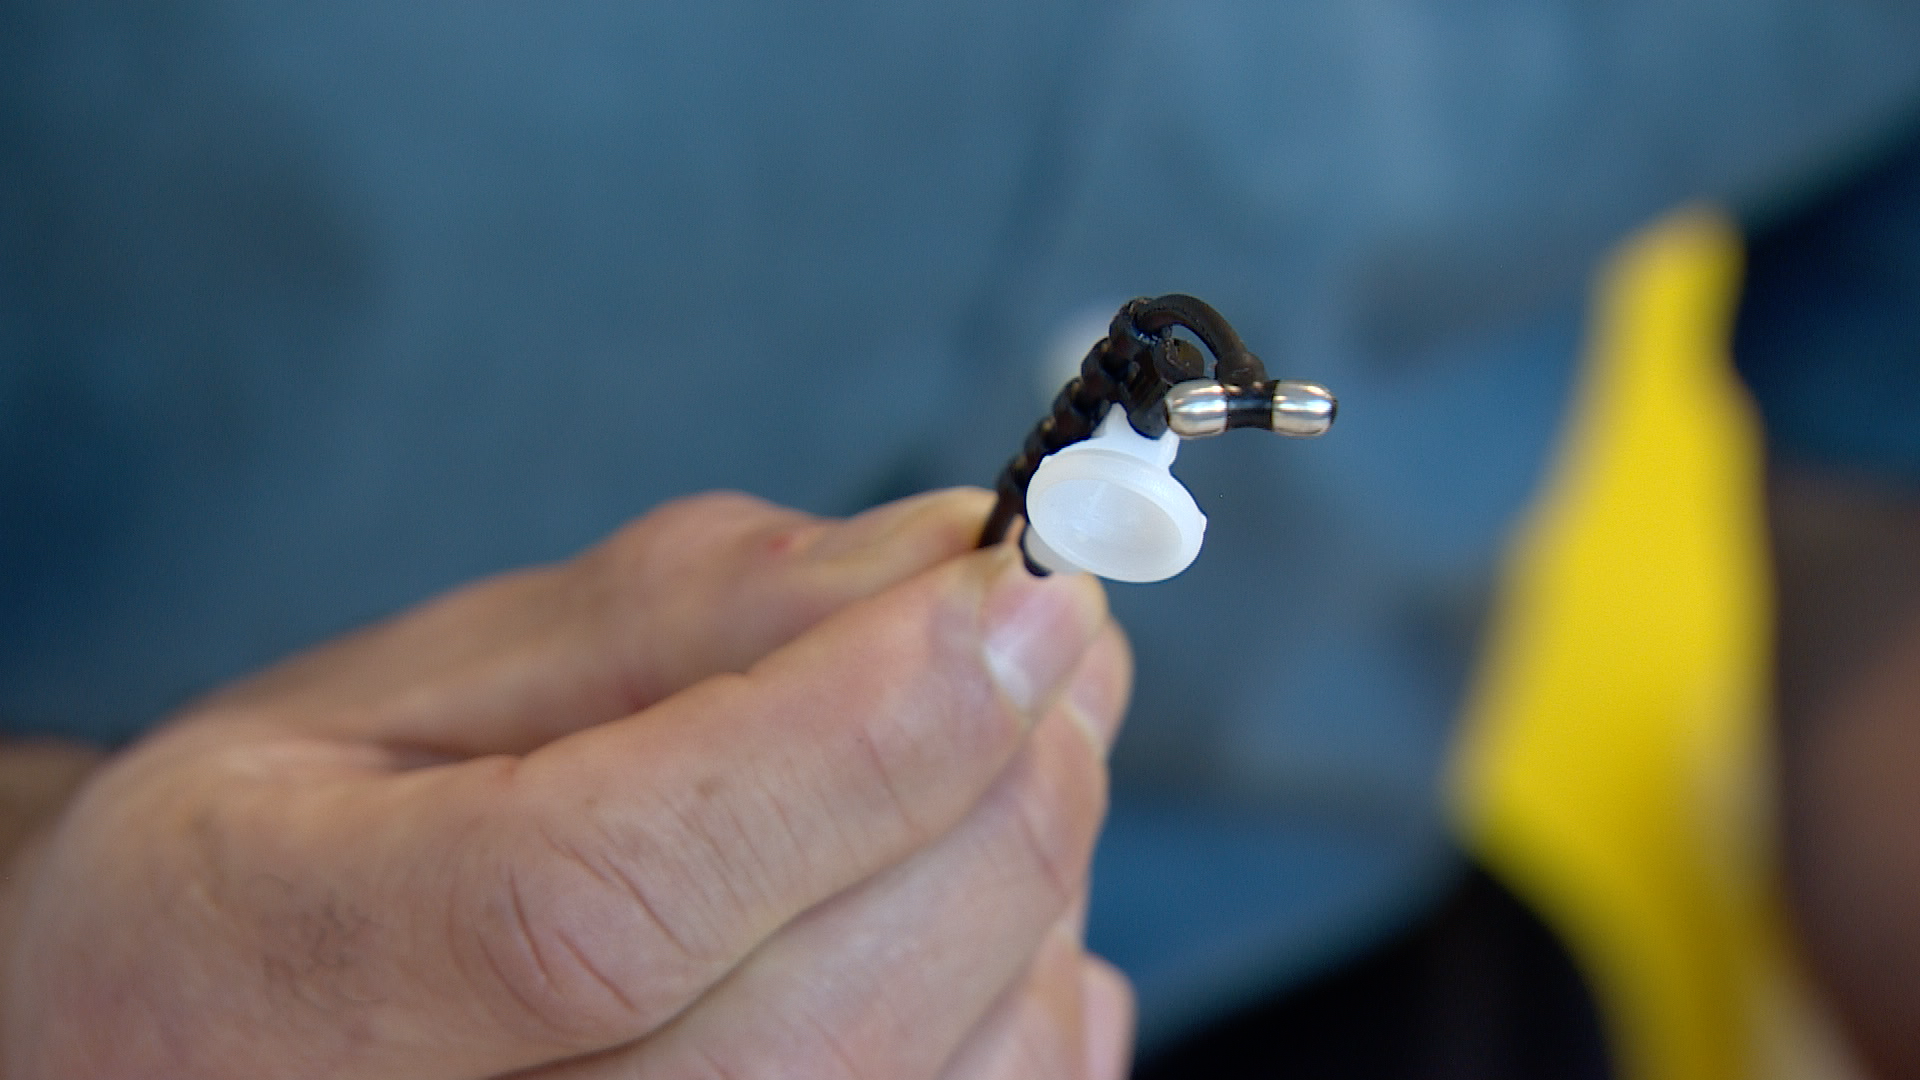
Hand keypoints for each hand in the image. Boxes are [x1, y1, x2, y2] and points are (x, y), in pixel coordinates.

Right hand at [0, 489, 1134, 1078]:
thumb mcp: (415, 681)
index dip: (855, 744)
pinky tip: (989, 921)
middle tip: (1062, 648)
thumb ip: (673, 618)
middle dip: (993, 810)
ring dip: (1032, 904)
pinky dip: (1035, 1024)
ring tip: (1018, 756)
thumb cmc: (304, 848)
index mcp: (282, 976)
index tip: (1021, 593)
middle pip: (804, 1041)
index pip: (609, 901)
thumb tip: (939, 557)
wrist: (208, 1045)